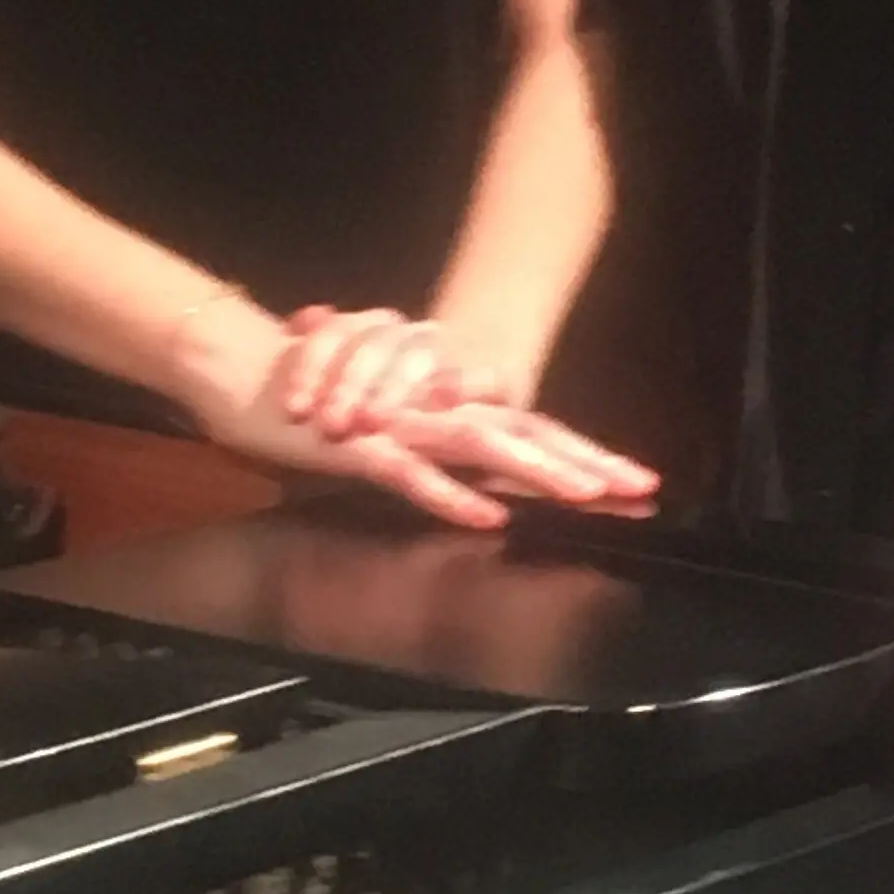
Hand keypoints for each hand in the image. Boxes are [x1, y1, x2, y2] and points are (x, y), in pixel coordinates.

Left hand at [279, 303, 511, 437]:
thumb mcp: (348, 382)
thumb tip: (300, 321)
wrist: (472, 406)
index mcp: (375, 329)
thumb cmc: (395, 404)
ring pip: (420, 356)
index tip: (294, 408)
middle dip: (350, 385)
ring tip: (373, 421)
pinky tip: (442, 399)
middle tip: (331, 425)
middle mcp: (414, 333)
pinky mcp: (495, 379)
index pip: (338, 331)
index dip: (313, 366)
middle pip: (376, 345)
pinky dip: (462, 384)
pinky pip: (483, 376)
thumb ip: (322, 352)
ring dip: (394, 389)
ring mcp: (453, 351)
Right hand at [279, 305, 657, 515]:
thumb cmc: (325, 409)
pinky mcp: (365, 449)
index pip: (535, 434)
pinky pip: (414, 476)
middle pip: (527, 439)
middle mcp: (439, 416)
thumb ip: (444, 460)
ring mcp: (405, 430)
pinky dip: (452, 497)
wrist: (252, 375)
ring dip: (539, 473)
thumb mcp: (396, 440)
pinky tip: (489, 518)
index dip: (588, 459)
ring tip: (587, 495)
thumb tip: (494, 495)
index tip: (639, 488)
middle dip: (588, 466)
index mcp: (451, 414)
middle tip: (642, 491)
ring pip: (484, 450)